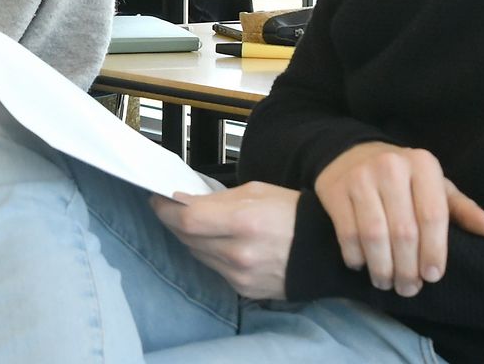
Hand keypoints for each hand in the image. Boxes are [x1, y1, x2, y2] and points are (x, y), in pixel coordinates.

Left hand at [151, 181, 297, 299]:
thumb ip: (216, 198)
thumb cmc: (294, 214)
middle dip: (173, 220)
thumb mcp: (256, 192)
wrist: (325, 251)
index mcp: (243, 222)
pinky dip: (208, 253)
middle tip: (170, 207)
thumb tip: (184, 200)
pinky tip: (215, 241)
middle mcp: (239, 253)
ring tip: (194, 222)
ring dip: (189, 238)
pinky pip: (213, 269)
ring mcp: (240, 276)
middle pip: (186, 238)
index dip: (165, 209)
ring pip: (196, 254)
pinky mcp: (244, 290)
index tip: (158, 198)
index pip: (186, 220)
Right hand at [313, 141, 483, 296]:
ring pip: (374, 235)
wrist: (350, 153)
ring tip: (386, 282)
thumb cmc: (402, 178)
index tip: (433, 276)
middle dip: (407, 268)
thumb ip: (460, 208)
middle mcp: (391, 166)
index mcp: (423, 165)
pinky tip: (362, 265)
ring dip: (382, 267)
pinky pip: (347, 233)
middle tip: (408, 288)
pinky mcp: (334, 189)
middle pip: (404, 231)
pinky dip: (356, 256)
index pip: (433, 216)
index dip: (434, 251)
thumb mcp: (434, 186)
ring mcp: (359, 177)